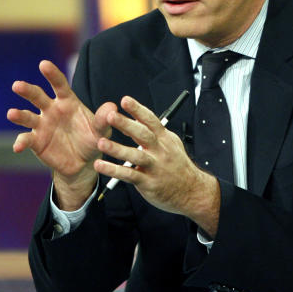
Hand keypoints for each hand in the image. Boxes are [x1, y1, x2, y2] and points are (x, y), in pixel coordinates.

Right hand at [8, 60, 114, 209]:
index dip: (52, 74)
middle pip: (37, 97)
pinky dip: (20, 142)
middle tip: (17, 85)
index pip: (59, 84)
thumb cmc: (92, 139)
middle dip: (27, 90)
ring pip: (27, 116)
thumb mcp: (102, 130)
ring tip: (11, 114)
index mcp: (67, 101)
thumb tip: (112, 108)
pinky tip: (17, 147)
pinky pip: (26, 139)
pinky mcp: (36, 141)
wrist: (83, 163)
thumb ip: (104, 119)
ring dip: (19, 115)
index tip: (43, 64)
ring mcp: (41, 125)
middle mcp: (51, 110)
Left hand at [96, 96, 220, 234]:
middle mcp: (160, 151)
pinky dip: (114, 170)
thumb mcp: (171, 144)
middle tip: (110, 116)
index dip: (138, 109)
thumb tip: (136, 119)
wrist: (192, 191)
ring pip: (135, 155)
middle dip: (126, 124)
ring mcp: (155, 167)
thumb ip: (155, 132)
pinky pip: (129, 175)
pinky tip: (100, 166)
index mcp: (164, 139)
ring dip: (117, 149)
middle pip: (143, 134)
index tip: (125, 100)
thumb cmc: (178, 166)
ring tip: (101, 143)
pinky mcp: (149, 182)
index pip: (151, 120)